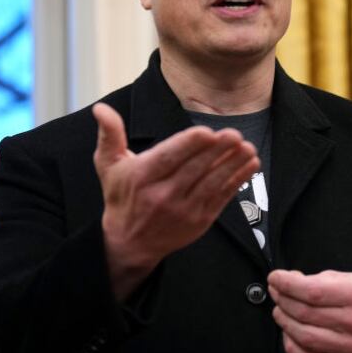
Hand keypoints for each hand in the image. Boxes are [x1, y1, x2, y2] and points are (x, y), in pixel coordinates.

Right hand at [93, 102, 259, 301]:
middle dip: (216, 151)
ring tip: (247, 148)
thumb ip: (110, 135)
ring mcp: (183, 209)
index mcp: (141, 177)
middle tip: (234, 134)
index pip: (168, 158)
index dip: (188, 145)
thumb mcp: (108, 165)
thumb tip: (101, 109)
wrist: (129, 242)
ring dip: (232, 164)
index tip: (206, 132)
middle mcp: (162, 195)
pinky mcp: (200, 220)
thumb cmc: (121, 197)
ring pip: (211, 183)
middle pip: (194, 169)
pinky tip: (250, 165)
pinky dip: (238, 180)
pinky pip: (222, 197)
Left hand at [268, 269, 351, 352]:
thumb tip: (287, 280)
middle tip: (276, 293)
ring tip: (280, 311)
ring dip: (284, 322)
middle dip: (283, 300)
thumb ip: (318, 279)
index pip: (312, 291)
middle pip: (304, 313)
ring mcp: (349, 347)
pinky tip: (288, 333)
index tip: (274, 278)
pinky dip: (290, 345)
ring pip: (303, 336)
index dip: (287, 285)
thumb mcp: (350, 279)